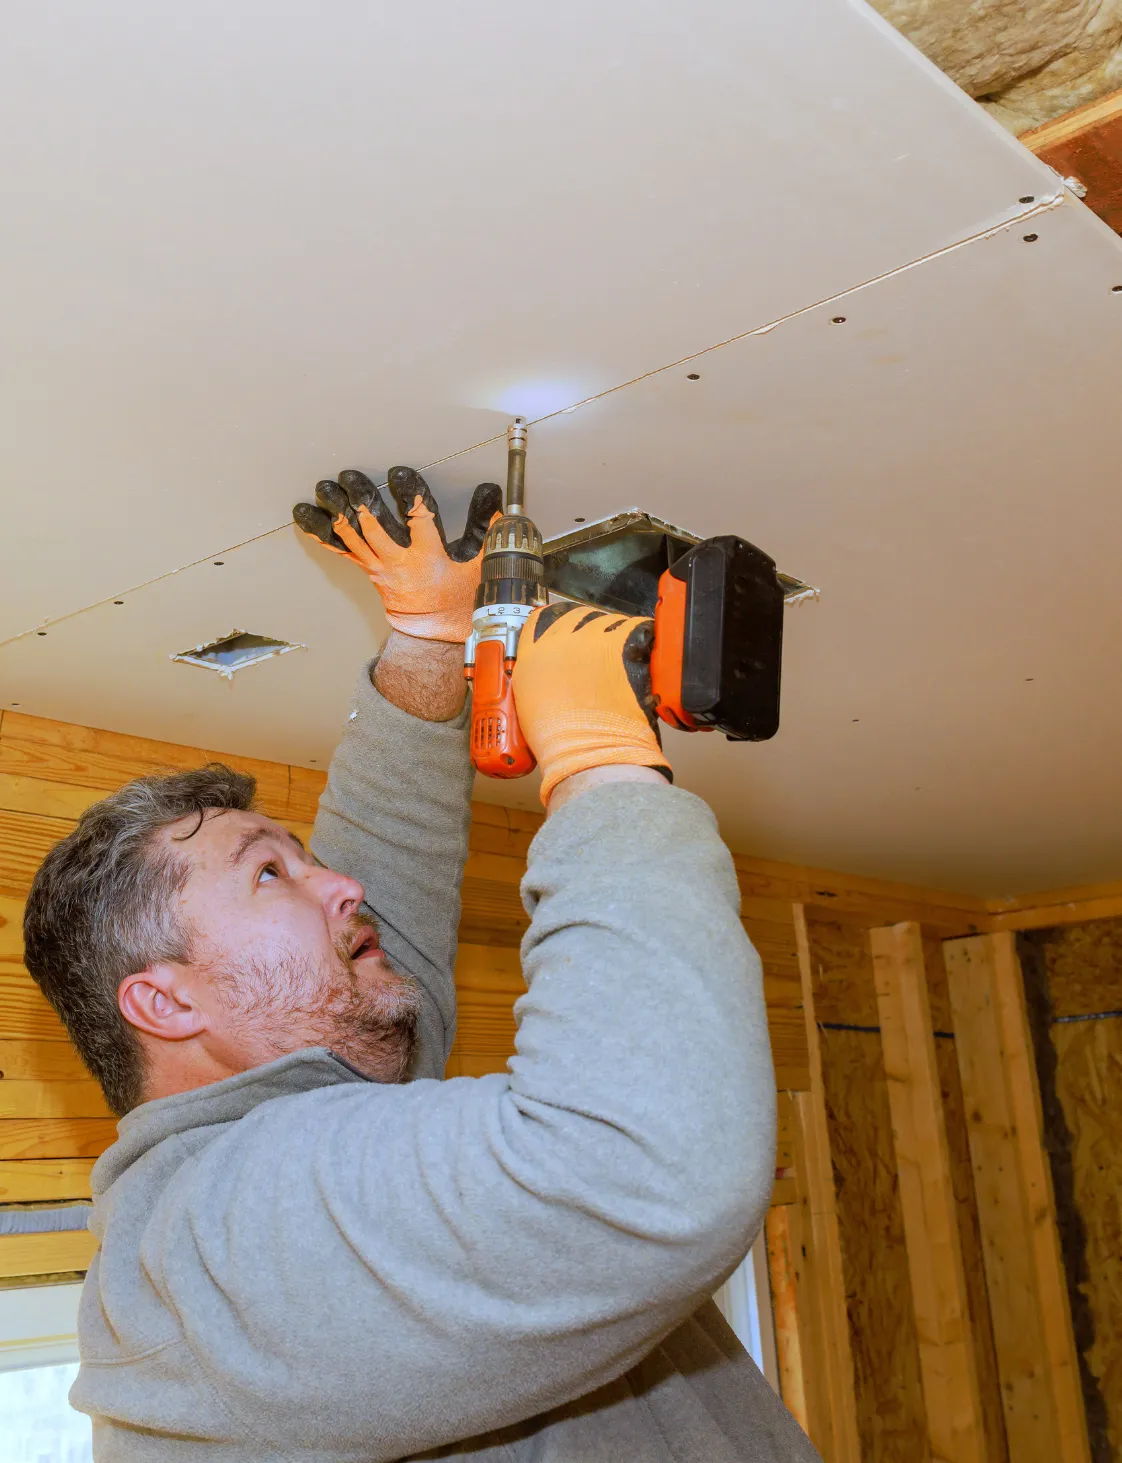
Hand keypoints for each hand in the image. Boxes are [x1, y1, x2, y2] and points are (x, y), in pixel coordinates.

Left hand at [293, 467, 501, 641]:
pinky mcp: (368, 571)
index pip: (418, 520)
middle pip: (374, 526)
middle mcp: (398, 563)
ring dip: (336, 511)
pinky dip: (322, 532)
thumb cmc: (459, 596)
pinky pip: (341, 550)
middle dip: (360, 499)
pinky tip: (307, 515)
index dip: (408, 494)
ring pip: (352, 536)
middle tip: (349, 477)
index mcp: (428, 558)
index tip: (398, 474)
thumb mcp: (479, 564)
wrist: (436, 630)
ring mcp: (379, 568)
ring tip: (324, 489)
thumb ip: (483, 527)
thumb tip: (490, 495)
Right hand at [512, 605, 671, 805]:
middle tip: (600, 644)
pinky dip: (640, 634)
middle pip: (576, 616)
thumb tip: (552, 676)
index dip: (555, 621)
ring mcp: (590, 639)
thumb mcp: (530, 705)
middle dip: (588, 626)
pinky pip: (634, 626)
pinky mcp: (620, 645)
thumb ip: (539, 680)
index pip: (540, 620)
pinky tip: (642, 648)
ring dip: (614, 632)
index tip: (566, 627)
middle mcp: (559, 640)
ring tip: (622, 653)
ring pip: (605, 620)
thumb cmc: (559, 739)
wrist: (586, 750)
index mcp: (533, 655)